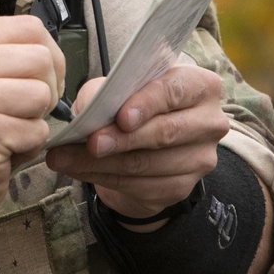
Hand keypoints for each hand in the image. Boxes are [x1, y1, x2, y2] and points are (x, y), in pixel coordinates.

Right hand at [0, 15, 64, 229]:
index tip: (34, 81)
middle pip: (40, 58)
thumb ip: (1, 56)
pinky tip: (1, 150)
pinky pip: (36, 130)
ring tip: (7, 132)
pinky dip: (29, 146)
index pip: (28, 27)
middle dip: (46, 90)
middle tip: (20, 112)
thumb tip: (49, 48)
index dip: (47, 58)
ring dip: (35, 120)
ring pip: (41, 93)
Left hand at [45, 64, 228, 222]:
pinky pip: (140, 186)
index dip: (147, 104)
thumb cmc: (133, 105)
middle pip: (165, 132)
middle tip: (89, 142)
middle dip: (122, 139)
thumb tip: (89, 108)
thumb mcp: (117, 89)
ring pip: (148, 164)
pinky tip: (78, 171)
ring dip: (101, 163)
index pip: (175, 91)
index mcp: (199, 86)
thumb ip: (105, 91)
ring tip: (64, 158)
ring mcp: (200, 159)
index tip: (121, 117)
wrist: (144, 145)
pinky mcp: (182, 188)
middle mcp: (209, 122)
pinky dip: (103, 178)